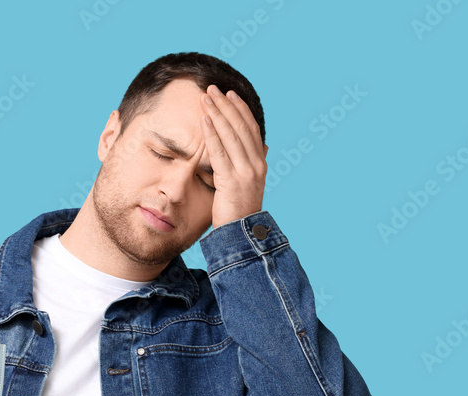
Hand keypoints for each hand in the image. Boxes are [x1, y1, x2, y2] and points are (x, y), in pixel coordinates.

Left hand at [201, 84, 268, 227]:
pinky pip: (220, 152)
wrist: (242, 235)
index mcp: (260, 163)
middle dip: (226, 106)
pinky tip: (204, 120)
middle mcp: (256, 164)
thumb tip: (263, 147)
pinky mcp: (232, 181)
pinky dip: (212, 133)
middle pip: (241, 127)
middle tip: (213, 89)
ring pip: (231, 135)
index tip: (230, 95)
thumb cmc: (239, 210)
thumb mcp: (249, 184)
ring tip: (205, 98)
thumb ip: (253, 164)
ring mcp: (246, 172)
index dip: (240, 110)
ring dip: (217, 114)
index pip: (251, 129)